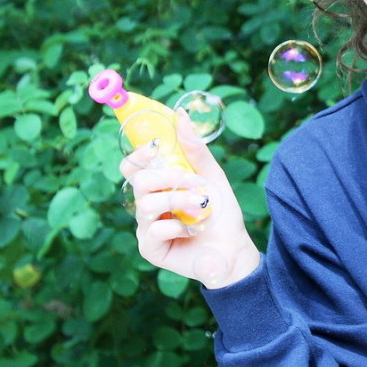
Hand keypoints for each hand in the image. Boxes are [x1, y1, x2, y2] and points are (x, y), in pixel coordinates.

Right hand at [119, 111, 259, 288]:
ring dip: (178, 201)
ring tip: (201, 207)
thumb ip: (196, 151)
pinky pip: (153, 231)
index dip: (139, 155)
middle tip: (193, 183)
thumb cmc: (221, 214)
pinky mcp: (150, 249)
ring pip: (146, 205)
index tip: (157, 146)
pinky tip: (191, 231)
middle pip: (138, 182)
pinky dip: (177, 227)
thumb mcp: (213, 177)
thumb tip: (181, 116)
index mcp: (158, 187)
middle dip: (168, 178)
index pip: (133, 167)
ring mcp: (146, 228)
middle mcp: (147, 206)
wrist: (234, 250)